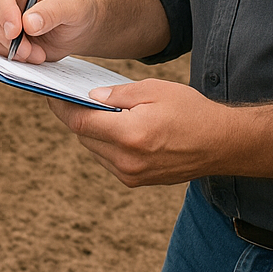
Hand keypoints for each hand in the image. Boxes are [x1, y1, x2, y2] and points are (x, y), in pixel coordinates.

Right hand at [0, 0, 97, 63]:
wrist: (78, 30)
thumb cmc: (77, 9)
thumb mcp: (73, 5)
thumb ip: (53, 11)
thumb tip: (28, 23)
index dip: (2, 7)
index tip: (16, 30)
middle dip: (5, 36)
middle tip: (28, 49)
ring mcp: (1, 17)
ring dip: (9, 49)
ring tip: (38, 54)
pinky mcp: (1, 38)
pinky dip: (10, 57)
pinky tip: (33, 56)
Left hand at [49, 81, 272, 186]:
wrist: (223, 144)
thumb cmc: (191, 110)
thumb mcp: (154, 91)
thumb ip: (118, 95)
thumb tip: (89, 97)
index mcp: (131, 135)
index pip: (81, 123)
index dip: (61, 108)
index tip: (49, 94)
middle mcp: (128, 161)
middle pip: (84, 137)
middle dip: (72, 117)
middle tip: (63, 97)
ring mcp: (132, 175)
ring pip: (94, 149)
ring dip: (88, 130)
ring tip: (84, 108)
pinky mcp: (138, 180)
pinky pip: (109, 159)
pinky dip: (104, 142)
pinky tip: (107, 125)